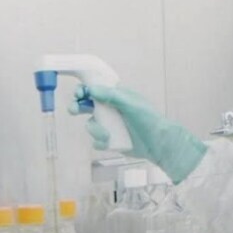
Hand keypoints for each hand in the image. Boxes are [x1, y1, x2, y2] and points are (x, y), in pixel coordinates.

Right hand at [69, 84, 207, 183]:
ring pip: (90, 124)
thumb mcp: (131, 104)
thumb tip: (92, 89)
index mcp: (116, 95)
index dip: (83, 89)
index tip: (78, 93)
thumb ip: (112, 96)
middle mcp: (110, 108)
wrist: (158, 145)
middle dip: (77, 106)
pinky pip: (96, 140)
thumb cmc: (149, 120)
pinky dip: (100, 142)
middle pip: (85, 104)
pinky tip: (110, 143)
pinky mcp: (110, 140)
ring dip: (95, 129)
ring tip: (107, 135)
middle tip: (74, 110)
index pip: (94, 87)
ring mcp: (109, 124)